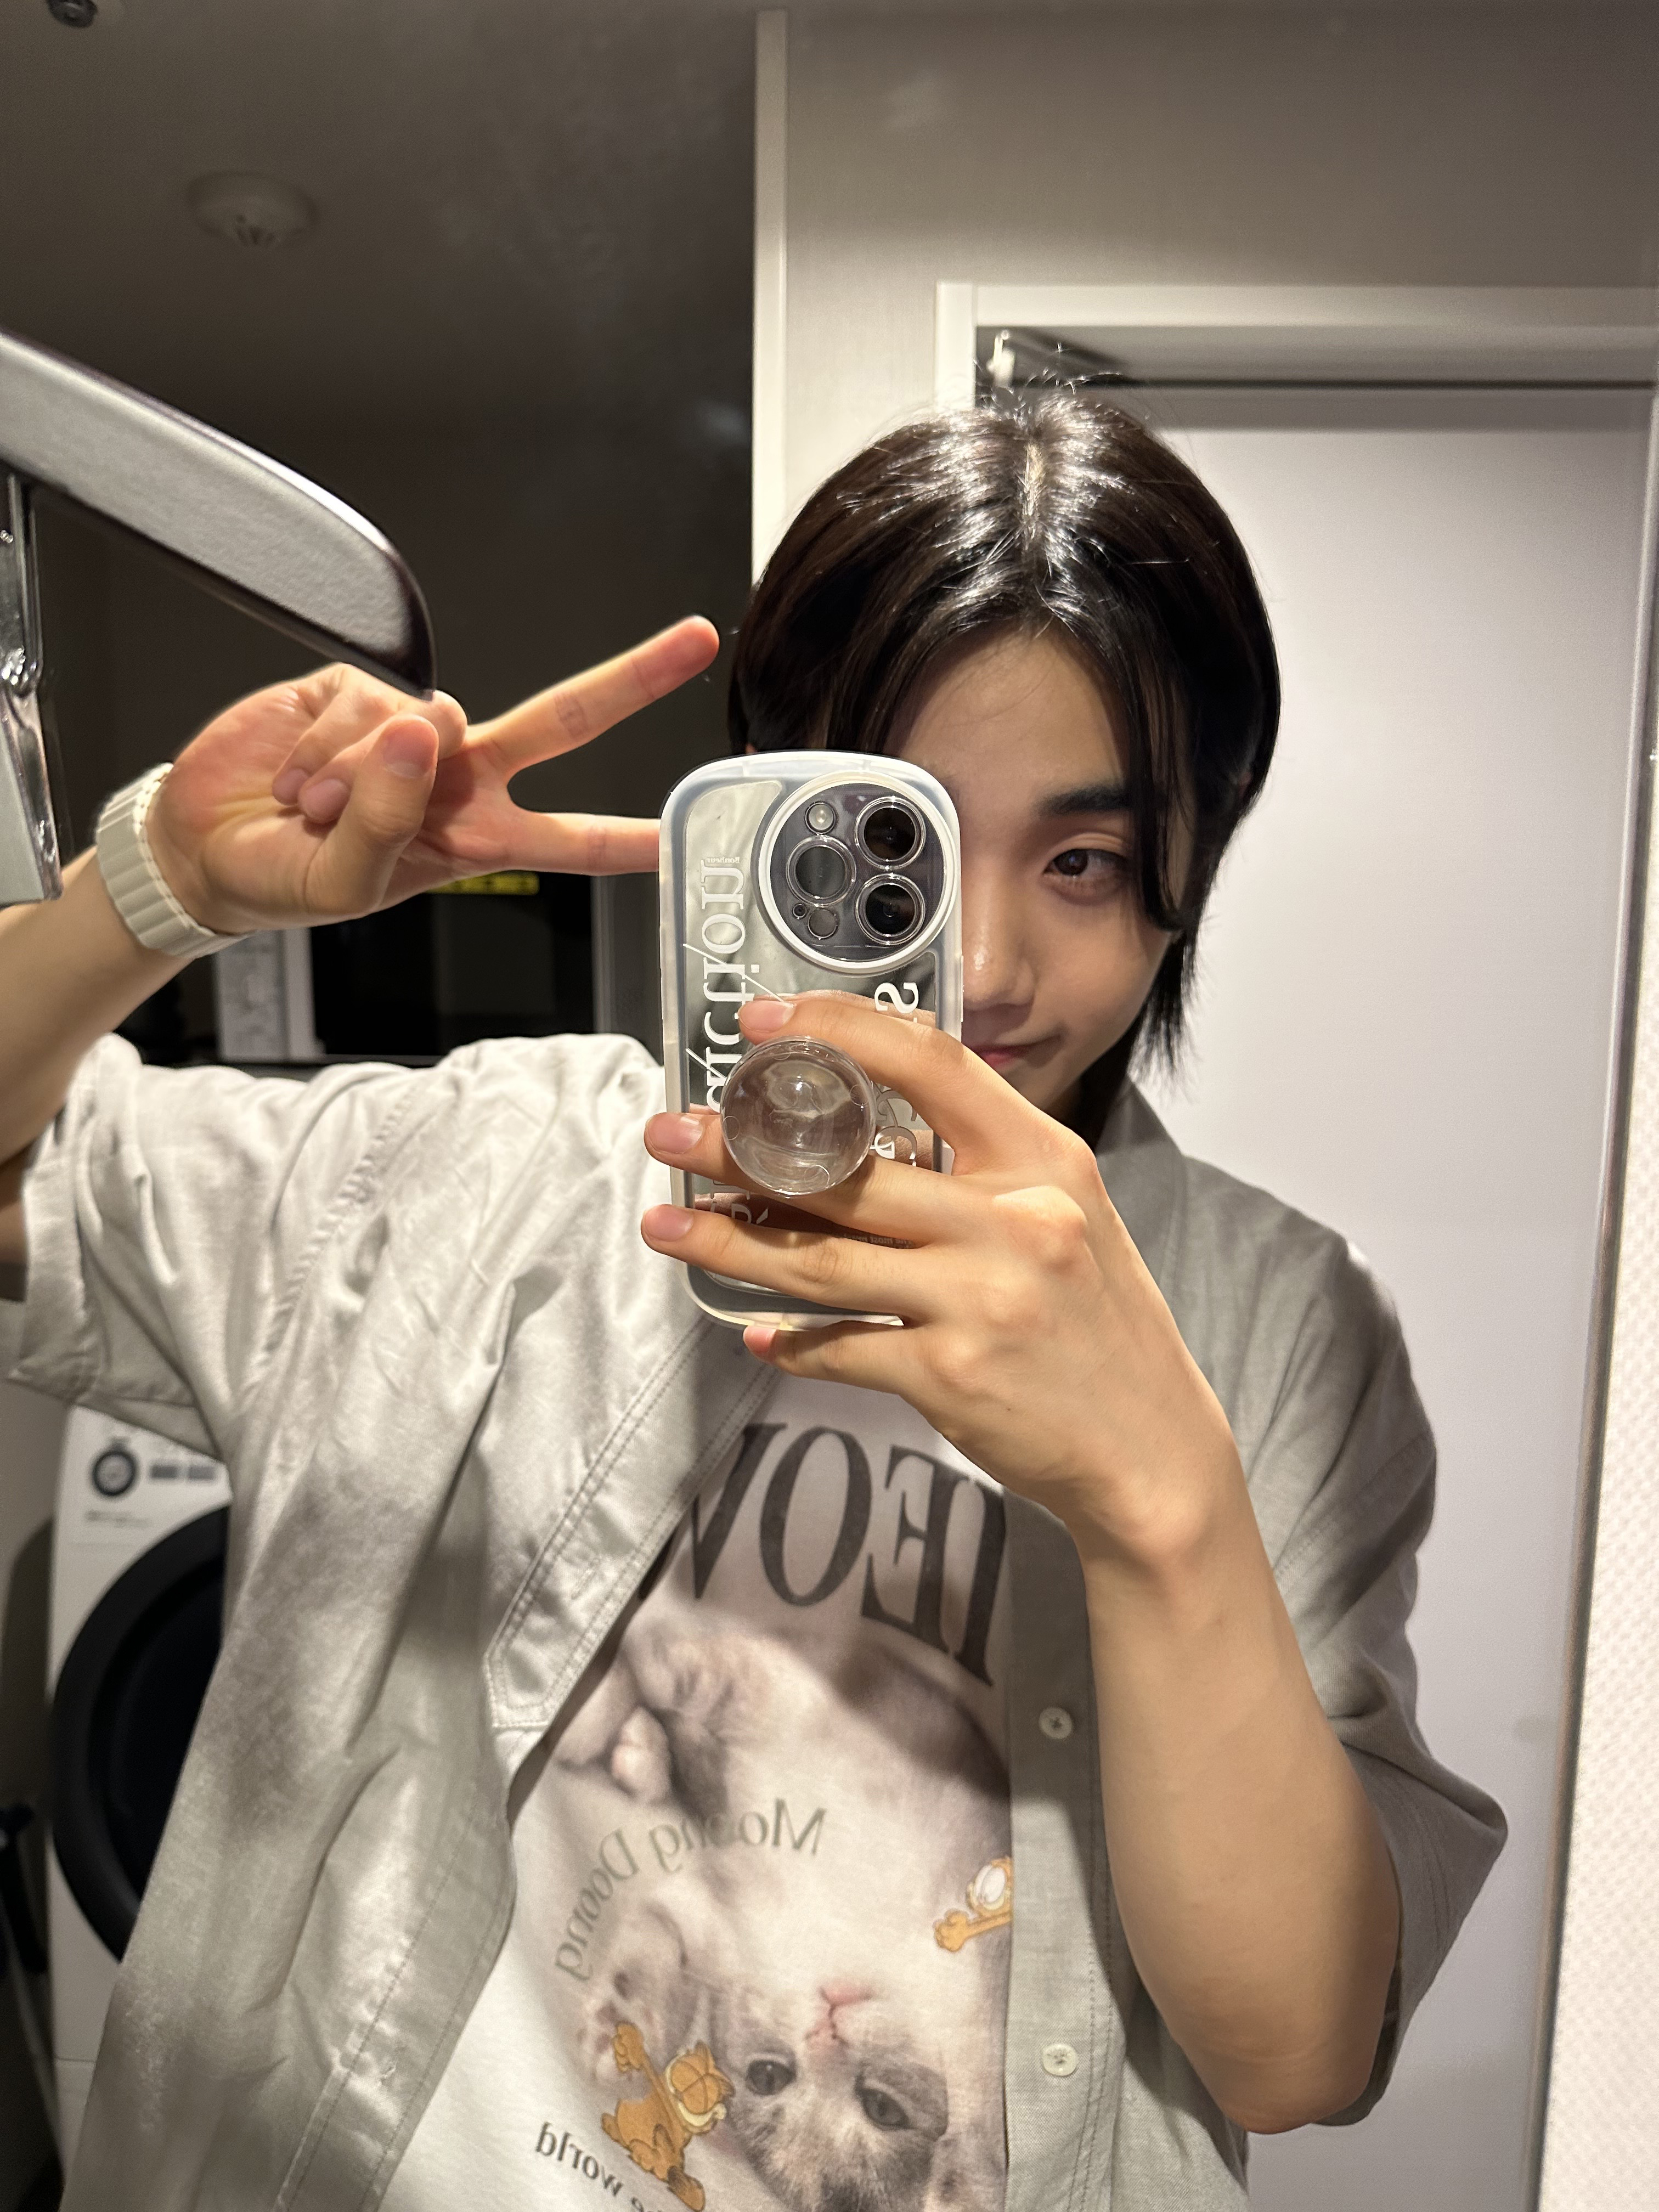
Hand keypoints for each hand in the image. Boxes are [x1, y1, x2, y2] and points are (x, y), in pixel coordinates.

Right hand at [145, 616, 718, 934]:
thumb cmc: (286, 879)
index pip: (574, 840)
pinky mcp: (360, 687)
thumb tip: (422, 731)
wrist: (208, 847)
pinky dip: (320, 745)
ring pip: (424, 722)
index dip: (632, 835)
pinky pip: (363, 703)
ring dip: (355, 774)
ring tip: (312, 808)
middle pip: (563, 719)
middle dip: (631, 678)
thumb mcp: (345, 886)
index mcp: (479, 836)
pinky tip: (295, 775)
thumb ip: (388, 824)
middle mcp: (463, 774)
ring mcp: (416, 728)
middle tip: (695, 640)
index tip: (688, 826)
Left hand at [639, 991, 1239, 1557]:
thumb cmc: (1098, 1324)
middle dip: (740, 1148)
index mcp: (1043, 1161)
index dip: (838, 1029)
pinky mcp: (951, 1377)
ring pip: (822, 1260)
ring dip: (731, 1243)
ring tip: (667, 1224)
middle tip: (670, 1131)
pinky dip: (793, 1343)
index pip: (931, 1064)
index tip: (763, 1022)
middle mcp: (1014, 1221)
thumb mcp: (1065, 1214)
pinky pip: (842, 1349)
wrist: (1151, 1448)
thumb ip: (982, 1164)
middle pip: (849, 1170)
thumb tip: (864, 1128)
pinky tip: (758, 1333)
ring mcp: (981, 1300)